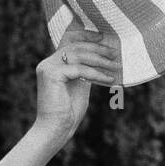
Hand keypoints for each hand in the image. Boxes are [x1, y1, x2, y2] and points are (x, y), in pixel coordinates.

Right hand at [33, 26, 121, 144]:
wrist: (56, 130)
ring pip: (79, 55)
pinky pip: (79, 69)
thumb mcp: (81, 87)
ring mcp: (48, 67)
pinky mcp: (52, 74)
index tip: (103, 37)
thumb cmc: (68, 114)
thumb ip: (85, 72)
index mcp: (54, 64)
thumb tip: (100, 61)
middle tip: (115, 53)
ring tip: (116, 66)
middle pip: (76, 46)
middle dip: (98, 48)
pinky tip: (109, 79)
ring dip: (101, 60)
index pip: (69, 40)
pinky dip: (96, 74)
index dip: (86, 35)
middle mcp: (49, 62)